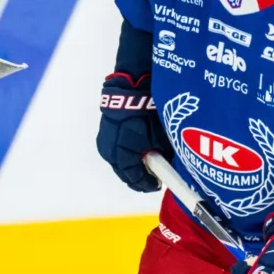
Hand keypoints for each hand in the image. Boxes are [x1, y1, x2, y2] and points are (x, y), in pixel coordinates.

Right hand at [96, 73, 170, 192]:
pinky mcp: (104, 134)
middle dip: (139, 176)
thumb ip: (164, 156)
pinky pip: (115, 151)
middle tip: (154, 176)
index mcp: (124, 156)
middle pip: (125, 173)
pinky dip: (126, 154)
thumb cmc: (148, 113)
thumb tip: (169, 166)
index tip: (158, 184)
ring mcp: (105, 143)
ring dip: (132, 165)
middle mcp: (110, 153)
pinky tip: (137, 150)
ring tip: (147, 163)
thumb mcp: (161, 137)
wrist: (132, 89)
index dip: (148, 184)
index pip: (135, 179)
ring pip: (119, 163)